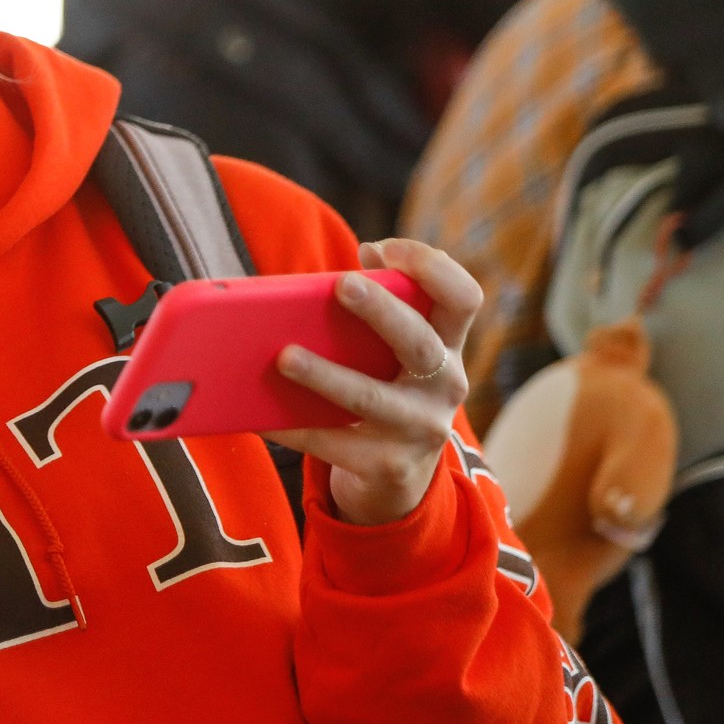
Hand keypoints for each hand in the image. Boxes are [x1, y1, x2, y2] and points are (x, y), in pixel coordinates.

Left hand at [267, 238, 479, 525]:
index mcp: (449, 347)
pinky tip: (260, 414)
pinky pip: (332, 444)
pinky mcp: (386, 467)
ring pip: (370, 398)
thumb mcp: (395, 352)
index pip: (462, 297)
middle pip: (420, 342)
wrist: (396, 476)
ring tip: (284, 355)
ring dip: (325, 375)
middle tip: (341, 285)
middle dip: (382, 311)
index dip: (432, 267)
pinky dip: (293, 428)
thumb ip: (379, 308)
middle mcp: (445, 386)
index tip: (382, 247)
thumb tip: (333, 274)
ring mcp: (418, 430)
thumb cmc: (385, 388)